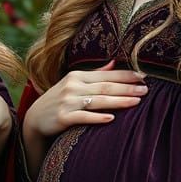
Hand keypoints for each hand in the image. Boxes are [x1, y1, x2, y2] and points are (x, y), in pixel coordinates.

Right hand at [24, 60, 146, 140]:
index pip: (106, 75)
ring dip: (119, 101)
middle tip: (146, 90)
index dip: (126, 75)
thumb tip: (114, 62)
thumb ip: (94, 74)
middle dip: (127, 88)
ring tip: (136, 102)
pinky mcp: (63, 117)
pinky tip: (112, 118)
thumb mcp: (73, 83)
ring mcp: (67, 102)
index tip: (144, 77)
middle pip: (105, 87)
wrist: (34, 118)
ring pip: (98, 101)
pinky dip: (98, 117)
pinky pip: (83, 117)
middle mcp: (72, 86)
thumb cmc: (59, 99)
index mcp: (77, 76)